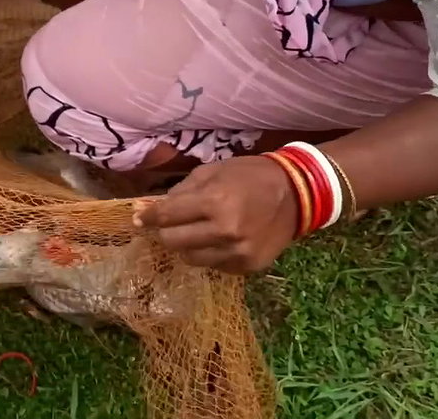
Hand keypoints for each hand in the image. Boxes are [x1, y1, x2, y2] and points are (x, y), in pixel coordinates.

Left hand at [134, 156, 301, 274]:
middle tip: (168, 224)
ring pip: (190, 259)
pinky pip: (213, 265)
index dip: (148, 217)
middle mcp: (225, 231)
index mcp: (215, 201)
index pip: (167, 216)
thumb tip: (151, 208)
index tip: (139, 218)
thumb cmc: (249, 176)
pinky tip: (220, 239)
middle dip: (164, 232)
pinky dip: (210, 253)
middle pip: (173, 242)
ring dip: (186, 245)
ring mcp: (237, 252)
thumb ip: (181, 191)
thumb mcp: (213, 171)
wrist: (297, 194)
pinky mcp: (247, 267)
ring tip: (196, 231)